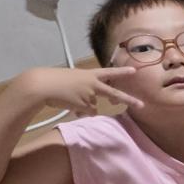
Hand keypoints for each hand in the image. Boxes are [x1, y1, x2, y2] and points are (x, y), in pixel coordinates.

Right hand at [22, 66, 144, 115]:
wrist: (42, 85)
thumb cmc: (52, 80)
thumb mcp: (71, 79)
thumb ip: (83, 90)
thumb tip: (88, 108)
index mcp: (89, 74)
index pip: (109, 72)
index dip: (122, 72)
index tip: (135, 71)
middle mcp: (93, 84)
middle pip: (114, 94)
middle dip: (129, 100)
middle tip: (141, 105)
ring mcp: (90, 95)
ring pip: (92, 106)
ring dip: (83, 106)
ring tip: (68, 98)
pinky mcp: (85, 105)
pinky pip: (86, 112)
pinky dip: (79, 112)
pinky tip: (68, 105)